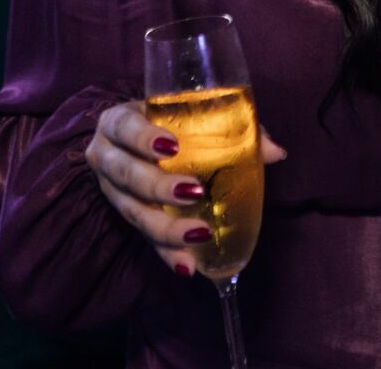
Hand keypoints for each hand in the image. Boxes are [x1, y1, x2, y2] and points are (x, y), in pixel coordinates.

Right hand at [85, 100, 287, 277]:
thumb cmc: (169, 121)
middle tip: (194, 192)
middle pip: (127, 175)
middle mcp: (107, 156)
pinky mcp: (126, 217)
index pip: (124, 127)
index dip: (142, 138)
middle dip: (159, 187)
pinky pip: (144, 237)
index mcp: (118, 122)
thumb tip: (274, 152)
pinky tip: (187, 267)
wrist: (137, 138)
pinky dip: (167, 253)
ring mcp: (112, 190)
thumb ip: (233, 125)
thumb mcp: (191, 113)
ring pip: (133, 212)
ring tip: (198, 234)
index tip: (171, 146)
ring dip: (166, 226)